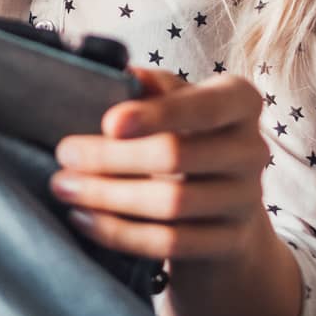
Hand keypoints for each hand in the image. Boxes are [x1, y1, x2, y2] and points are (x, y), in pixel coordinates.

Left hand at [46, 65, 269, 263]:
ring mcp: (247, 200)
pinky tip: (83, 219)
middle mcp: (252, 149)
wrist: (223, 204)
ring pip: (171, 204)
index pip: (203, 105)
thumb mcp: (174, 101)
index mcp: (240, 101)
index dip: (157, 115)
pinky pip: (170, 242)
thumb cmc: (185, 135)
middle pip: (177, 156)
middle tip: (64, 154)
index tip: (108, 123)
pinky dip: (120, 232)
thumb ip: (151, 87)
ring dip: (107, 196)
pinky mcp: (231, 242)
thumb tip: (119, 73)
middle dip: (110, 157)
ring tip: (62, 186)